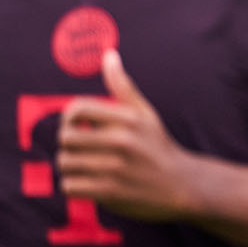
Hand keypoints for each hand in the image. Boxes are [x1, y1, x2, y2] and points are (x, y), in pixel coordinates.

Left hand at [58, 50, 203, 222]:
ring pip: (64, 163)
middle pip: (65, 137)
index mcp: (128, 119)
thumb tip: (109, 54)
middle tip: (82, 149)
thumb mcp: (145, 114)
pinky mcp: (110, 192)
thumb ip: (122, 85)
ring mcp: (116, 167)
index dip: (69, 117)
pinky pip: (69, 185)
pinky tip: (89, 182)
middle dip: (69, 145)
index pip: (76, 108)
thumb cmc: (158, 146)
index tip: (79, 126)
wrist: (182, 185)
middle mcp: (122, 141)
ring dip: (70, 167)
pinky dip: (74, 185)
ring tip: (85, 167)